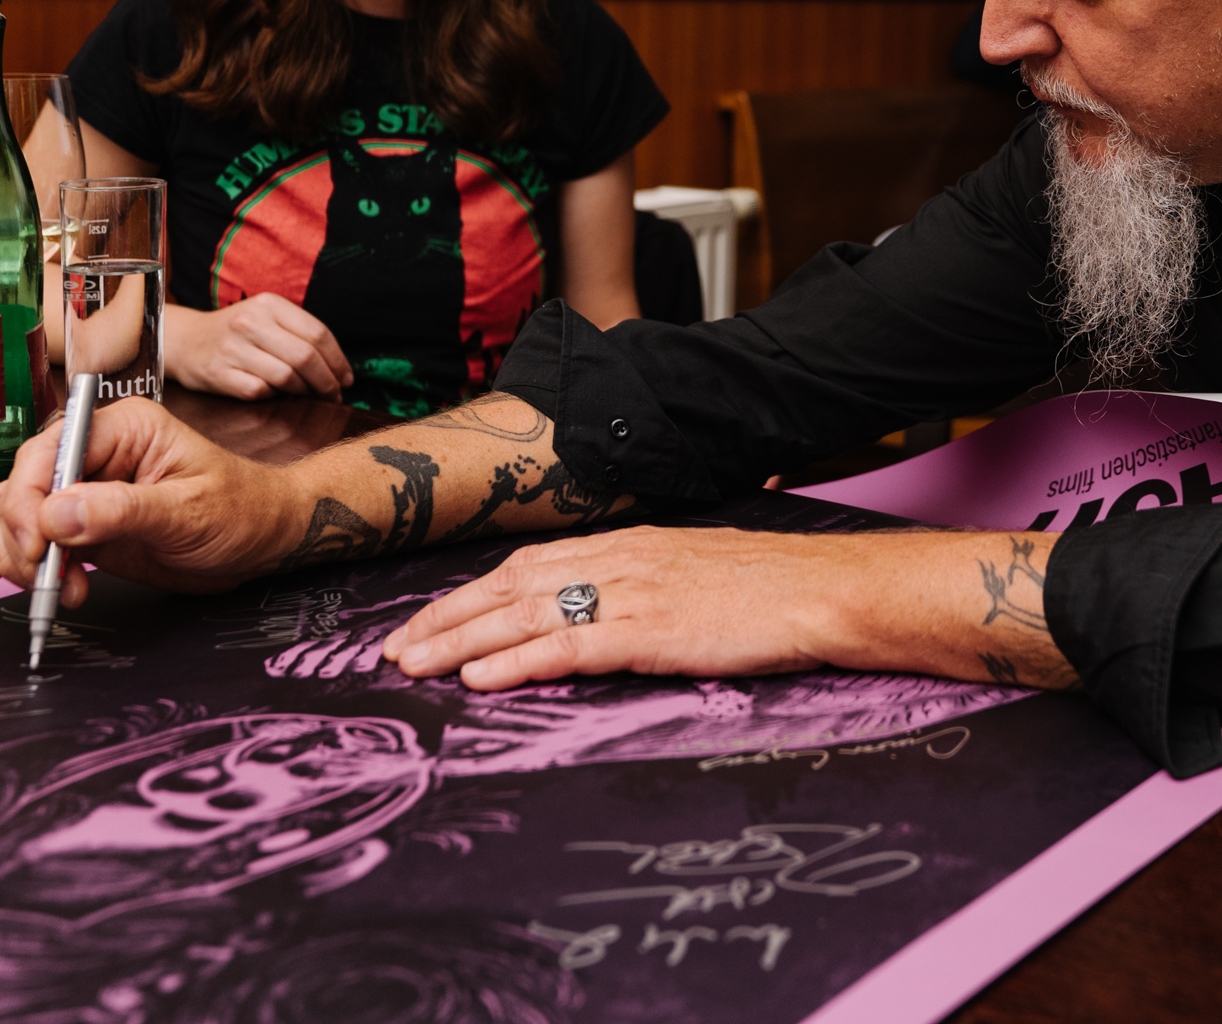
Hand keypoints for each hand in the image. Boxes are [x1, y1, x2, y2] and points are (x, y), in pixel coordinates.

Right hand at [0, 397, 296, 602]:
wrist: (261, 539)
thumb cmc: (241, 510)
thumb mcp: (189, 511)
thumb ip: (123, 511)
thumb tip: (58, 515)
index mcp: (122, 427)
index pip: (47, 453)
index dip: (28, 502)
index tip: (39, 546)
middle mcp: (93, 452)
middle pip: (18, 484)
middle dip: (21, 537)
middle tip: (49, 578)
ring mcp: (80, 490)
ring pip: (8, 512)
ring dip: (15, 555)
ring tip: (56, 588)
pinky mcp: (77, 525)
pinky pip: (22, 536)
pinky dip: (9, 558)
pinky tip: (20, 581)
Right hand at [163, 293, 353, 399]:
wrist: (184, 341)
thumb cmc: (236, 333)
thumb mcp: (266, 317)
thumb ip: (299, 333)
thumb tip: (339, 369)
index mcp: (269, 304)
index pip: (317, 333)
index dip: (338, 360)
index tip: (347, 379)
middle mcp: (250, 322)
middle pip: (305, 357)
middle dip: (327, 381)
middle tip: (335, 395)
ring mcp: (232, 348)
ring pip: (286, 377)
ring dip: (305, 392)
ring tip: (311, 397)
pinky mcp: (218, 373)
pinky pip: (259, 391)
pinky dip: (274, 397)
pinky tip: (278, 397)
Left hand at [378, 525, 1077, 693]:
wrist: (829, 588)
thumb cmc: (775, 588)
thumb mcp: (698, 573)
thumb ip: (648, 586)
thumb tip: (607, 613)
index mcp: (631, 543)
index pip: (531, 562)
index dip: (474, 592)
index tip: (431, 618)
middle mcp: (621, 558)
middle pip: (511, 583)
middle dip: (446, 617)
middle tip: (393, 650)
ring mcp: (633, 591)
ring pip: (524, 612)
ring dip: (459, 641)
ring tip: (412, 666)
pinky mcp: (650, 630)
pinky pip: (567, 644)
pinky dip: (516, 661)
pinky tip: (479, 679)